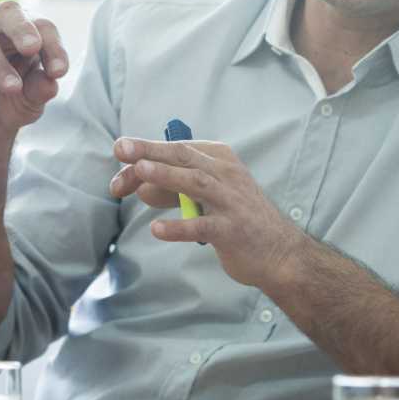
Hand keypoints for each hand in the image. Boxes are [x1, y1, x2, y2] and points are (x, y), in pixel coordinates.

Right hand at [0, 1, 69, 144]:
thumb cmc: (13, 101)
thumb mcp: (32, 99)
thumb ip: (40, 89)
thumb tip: (49, 82)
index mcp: (22, 31)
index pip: (41, 26)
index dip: (53, 46)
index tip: (59, 72)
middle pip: (7, 12)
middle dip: (22, 28)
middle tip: (33, 47)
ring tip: (13, 87)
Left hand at [108, 136, 304, 288]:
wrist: (278, 252)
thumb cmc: (237, 219)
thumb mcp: (206, 196)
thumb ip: (173, 189)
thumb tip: (137, 185)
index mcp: (220, 160)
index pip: (179, 150)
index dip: (147, 150)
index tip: (119, 152)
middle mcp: (227, 175)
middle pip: (185, 158)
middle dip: (152, 151)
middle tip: (122, 147)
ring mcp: (231, 202)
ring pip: (197, 183)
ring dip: (167, 176)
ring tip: (139, 171)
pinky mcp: (232, 231)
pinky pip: (204, 227)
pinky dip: (180, 227)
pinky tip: (157, 229)